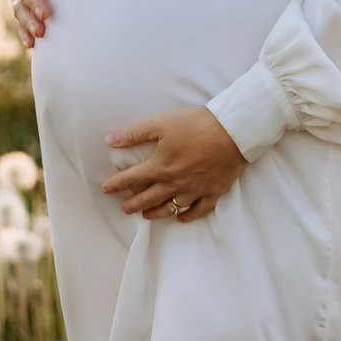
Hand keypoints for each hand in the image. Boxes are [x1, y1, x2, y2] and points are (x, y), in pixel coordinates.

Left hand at [101, 107, 248, 221]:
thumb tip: (110, 140)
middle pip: (149, 198)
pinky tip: (182, 218)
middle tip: (124, 208)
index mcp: (160, 167)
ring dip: (156, 213)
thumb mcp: (161, 123)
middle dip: (133, 204)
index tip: (106, 189)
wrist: (234, 132)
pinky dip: (188, 216)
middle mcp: (174, 183)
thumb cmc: (197, 125)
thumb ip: (134, 133)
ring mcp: (194, 190)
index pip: (132, 178)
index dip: (116, 184)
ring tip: (147, 215)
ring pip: (171, 207)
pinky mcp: (213, 192)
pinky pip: (198, 210)